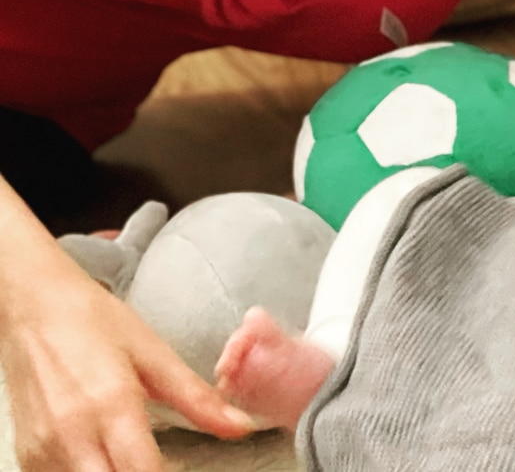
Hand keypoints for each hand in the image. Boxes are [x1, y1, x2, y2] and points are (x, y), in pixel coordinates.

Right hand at [0, 243, 252, 471]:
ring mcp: (44, 450)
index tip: (184, 470)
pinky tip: (103, 456)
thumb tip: (240, 426)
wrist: (34, 305)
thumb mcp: (152, 352)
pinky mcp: (27, 456)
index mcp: (111, 404)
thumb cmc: (92, 319)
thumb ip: (196, 397)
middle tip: (159, 463)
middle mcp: (73, 435)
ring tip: (132, 456)